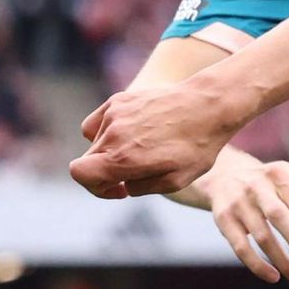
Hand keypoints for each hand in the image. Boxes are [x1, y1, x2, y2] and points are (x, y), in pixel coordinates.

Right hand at [71, 75, 238, 197]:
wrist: (208, 106)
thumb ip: (141, 187)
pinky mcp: (118, 100)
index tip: (120, 188)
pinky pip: (98, 122)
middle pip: (88, 161)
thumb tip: (123, 183)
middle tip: (137, 173)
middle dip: (106, 173)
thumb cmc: (196, 147)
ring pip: (93, 141)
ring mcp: (114, 114)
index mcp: (124, 158)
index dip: (96, 188)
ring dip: (110, 152)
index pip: (81, 174)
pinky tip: (132, 134)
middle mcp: (113, 134)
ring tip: (141, 151)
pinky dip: (108, 132)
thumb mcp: (175, 182)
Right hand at [204, 148, 288, 283]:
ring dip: (281, 260)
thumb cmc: (270, 183)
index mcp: (278, 174)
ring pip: (261, 236)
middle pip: (278, 216)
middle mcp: (256, 187)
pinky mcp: (223, 220)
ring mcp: (238, 204)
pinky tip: (274, 277)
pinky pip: (240, 247)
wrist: (223, 176)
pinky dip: (257, 265)